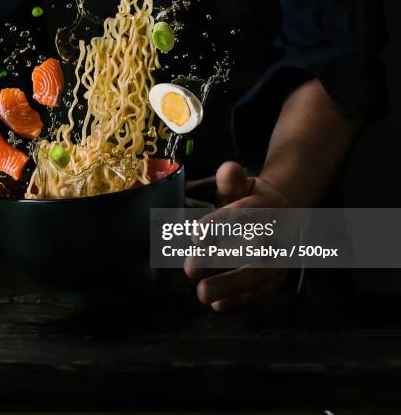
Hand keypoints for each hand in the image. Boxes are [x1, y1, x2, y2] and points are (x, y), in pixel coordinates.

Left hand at [184, 161, 288, 311]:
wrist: (286, 212)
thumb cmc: (252, 198)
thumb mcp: (242, 185)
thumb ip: (232, 180)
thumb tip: (227, 168)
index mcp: (268, 204)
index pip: (245, 213)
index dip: (219, 223)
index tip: (194, 236)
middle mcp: (279, 231)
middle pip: (256, 247)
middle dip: (222, 259)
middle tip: (189, 268)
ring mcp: (283, 255)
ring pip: (262, 273)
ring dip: (232, 285)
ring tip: (202, 293)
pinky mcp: (280, 274)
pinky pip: (264, 290)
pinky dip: (242, 299)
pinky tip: (218, 305)